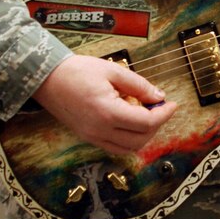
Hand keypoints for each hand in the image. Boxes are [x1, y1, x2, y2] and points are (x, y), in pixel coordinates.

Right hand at [32, 54, 177, 154]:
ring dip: (143, 134)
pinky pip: (114, 147)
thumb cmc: (78, 71)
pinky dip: (128, 138)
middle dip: (156, 125)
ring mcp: (92, 137)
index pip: (146, 123)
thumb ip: (138, 85)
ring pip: (128, 148)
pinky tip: (130, 120)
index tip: (172, 104)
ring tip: (147, 113)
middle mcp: (100, 130)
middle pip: (140, 139)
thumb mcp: (113, 70)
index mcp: (107, 112)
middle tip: (161, 107)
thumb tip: (159, 96)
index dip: (163, 114)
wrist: (47, 78)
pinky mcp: (87, 137)